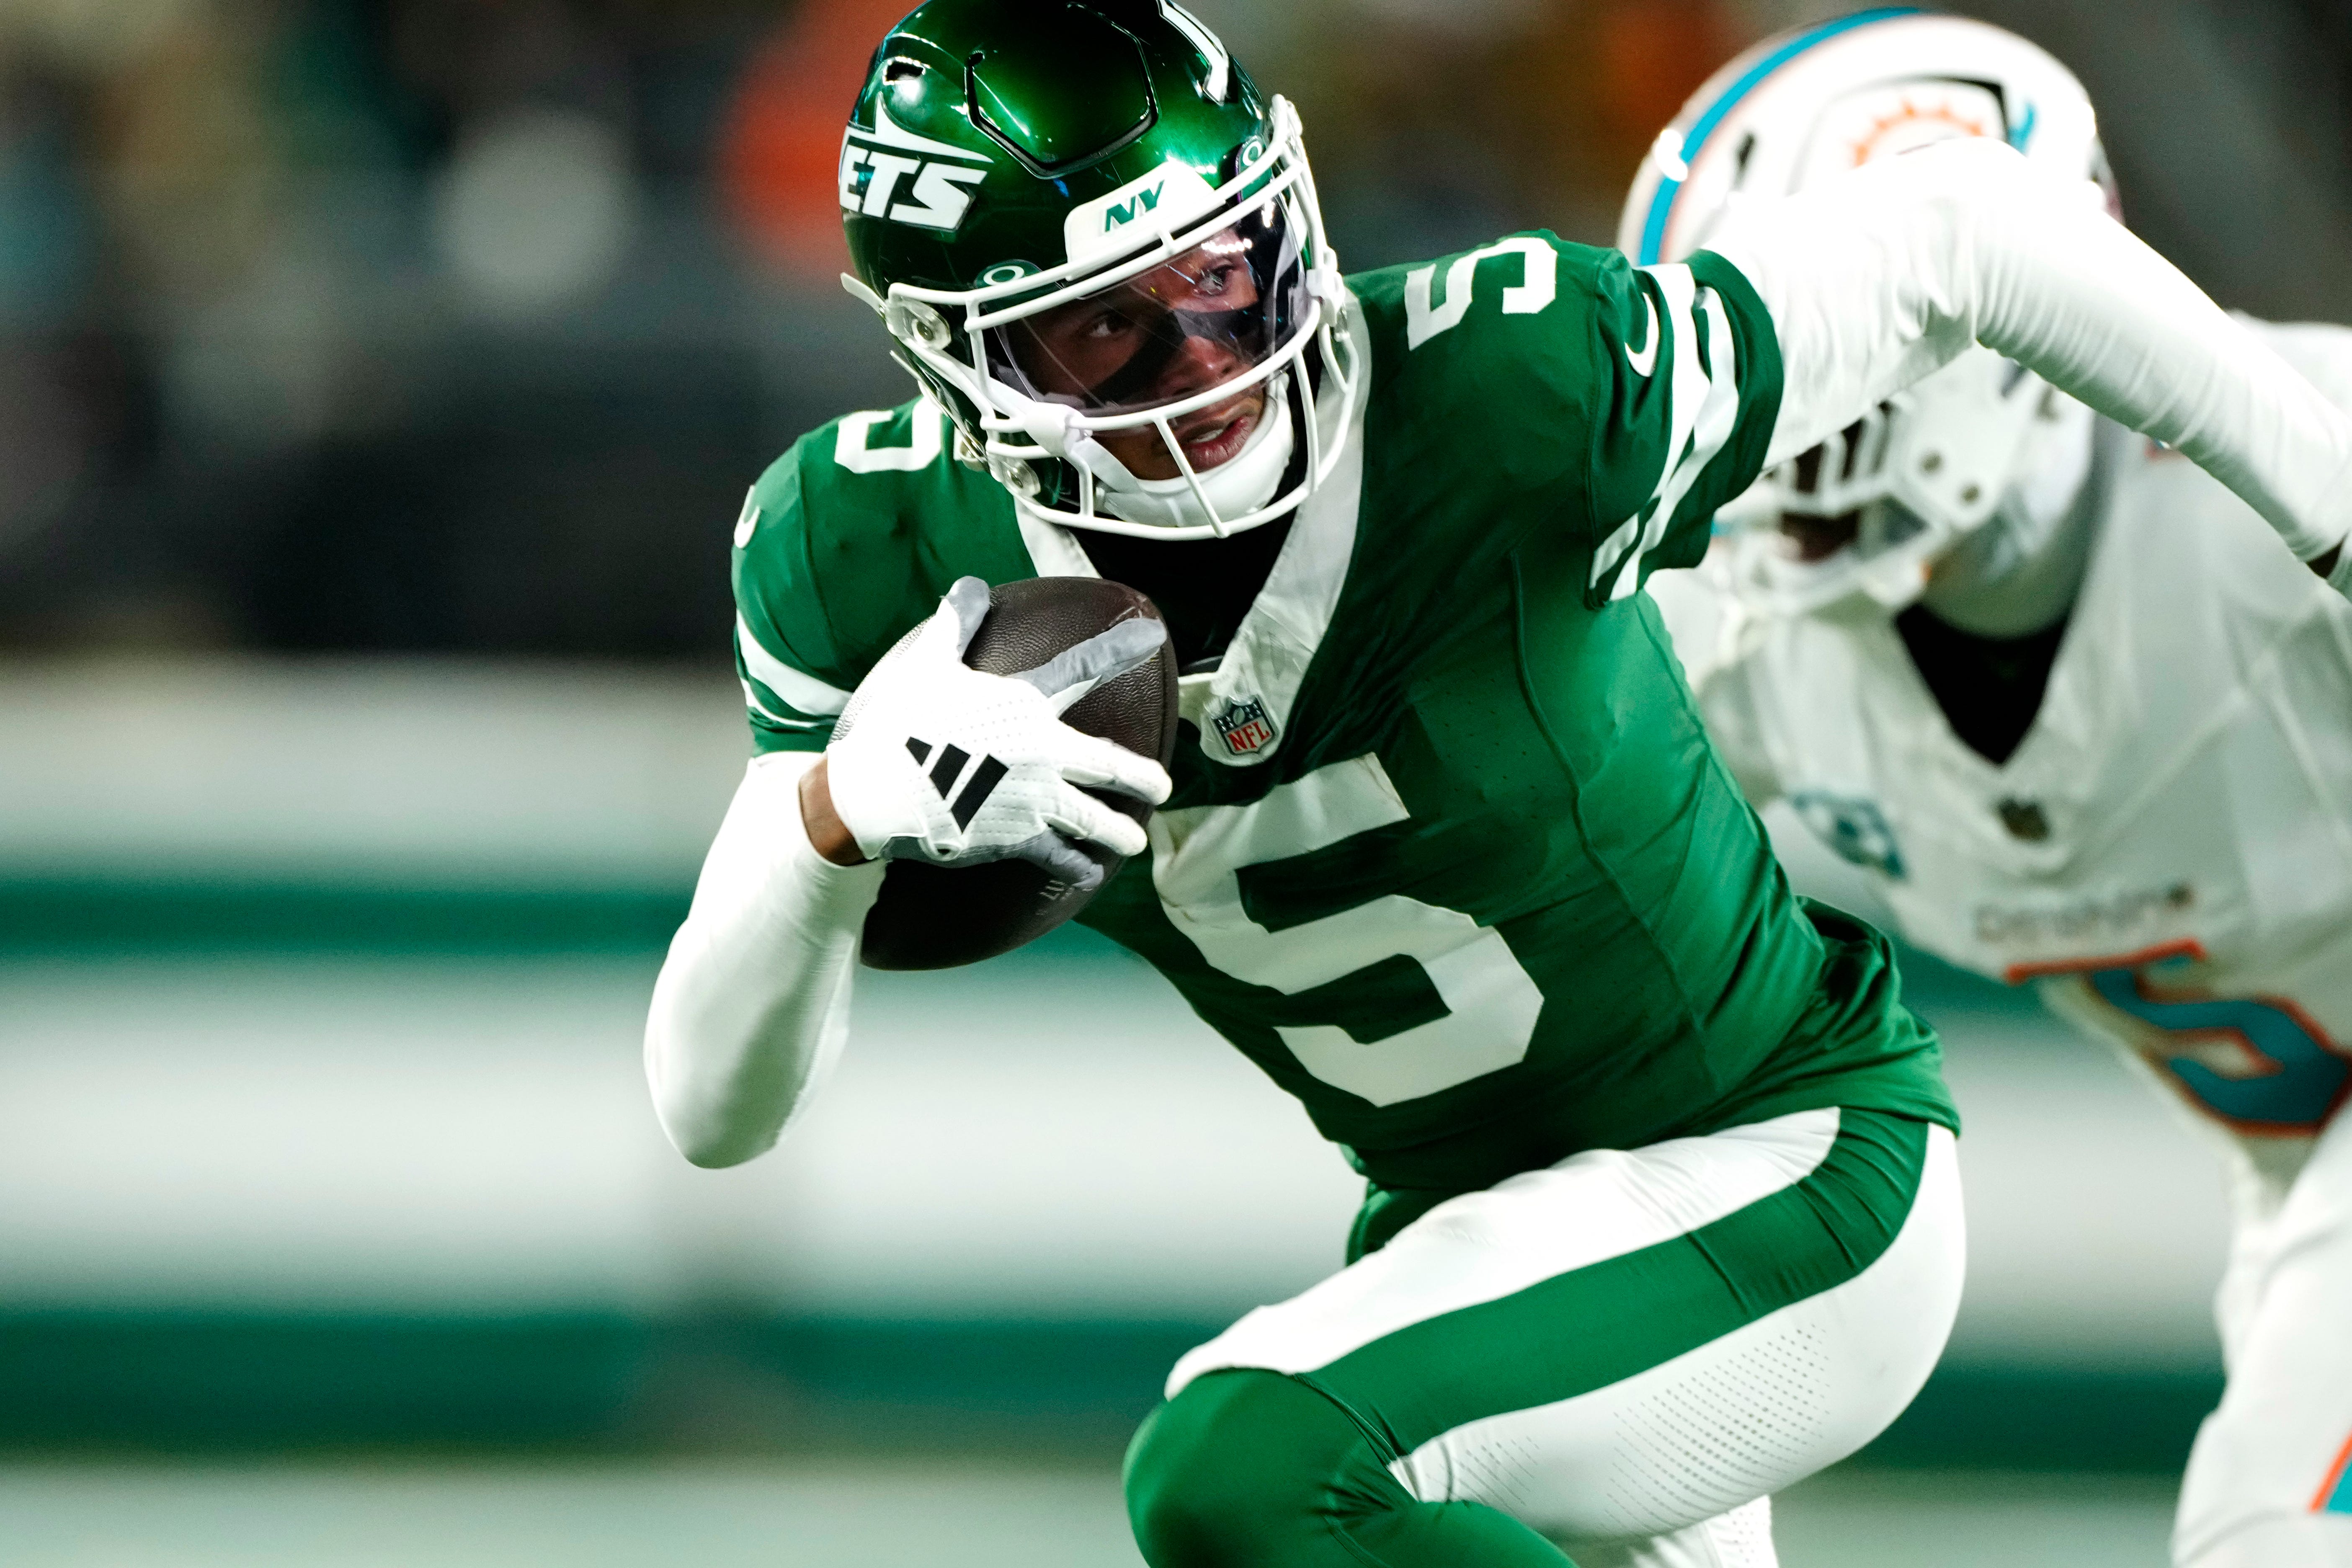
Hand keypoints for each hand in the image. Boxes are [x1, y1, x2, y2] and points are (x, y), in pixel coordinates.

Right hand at [822, 578, 1171, 889]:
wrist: (876, 794)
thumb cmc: (902, 724)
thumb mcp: (928, 664)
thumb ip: (956, 624)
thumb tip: (969, 584)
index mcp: (1026, 707)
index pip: (1084, 668)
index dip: (1121, 647)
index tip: (1155, 634)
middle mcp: (1044, 754)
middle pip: (1111, 765)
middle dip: (1144, 778)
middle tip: (1163, 788)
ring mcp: (1035, 800)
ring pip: (1094, 819)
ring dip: (1118, 833)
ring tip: (1134, 843)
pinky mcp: (1017, 839)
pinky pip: (1058, 856)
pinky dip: (1076, 866)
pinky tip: (1090, 873)